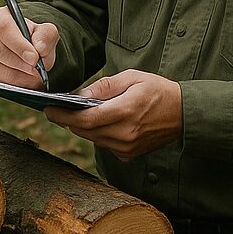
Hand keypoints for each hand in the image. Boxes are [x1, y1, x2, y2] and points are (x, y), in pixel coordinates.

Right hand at [0, 7, 58, 89]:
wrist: (33, 52)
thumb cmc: (37, 38)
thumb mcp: (48, 33)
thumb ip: (46, 36)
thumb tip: (39, 47)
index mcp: (1, 16)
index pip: (4, 27)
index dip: (18, 44)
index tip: (34, 57)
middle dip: (17, 62)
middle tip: (35, 69)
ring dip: (16, 75)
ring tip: (33, 76)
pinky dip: (12, 83)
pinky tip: (25, 80)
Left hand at [44, 70, 181, 159]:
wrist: (183, 114)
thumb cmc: (158, 91)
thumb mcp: (132, 78)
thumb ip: (105, 86)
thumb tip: (80, 94)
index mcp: (126, 111)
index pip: (86, 119)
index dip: (63, 116)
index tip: (48, 110)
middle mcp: (125, 134)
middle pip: (85, 131)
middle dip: (68, 121)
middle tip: (57, 110)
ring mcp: (127, 148)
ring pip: (92, 139)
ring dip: (82, 128)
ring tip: (78, 113)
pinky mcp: (128, 155)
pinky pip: (103, 145)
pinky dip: (97, 134)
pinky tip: (100, 122)